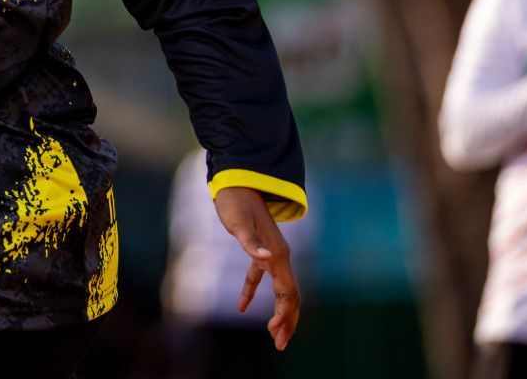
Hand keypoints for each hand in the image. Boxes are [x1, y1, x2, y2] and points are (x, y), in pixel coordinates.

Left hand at [214, 186, 300, 349]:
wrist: (237, 182)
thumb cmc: (236, 201)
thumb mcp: (239, 222)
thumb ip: (251, 242)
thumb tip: (266, 257)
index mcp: (278, 254)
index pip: (288, 291)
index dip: (284, 313)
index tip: (274, 331)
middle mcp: (279, 255)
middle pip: (290, 296)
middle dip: (288, 321)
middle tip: (281, 345)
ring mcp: (271, 253)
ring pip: (280, 289)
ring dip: (278, 312)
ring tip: (274, 335)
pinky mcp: (258, 250)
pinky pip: (259, 277)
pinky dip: (252, 292)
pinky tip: (242, 308)